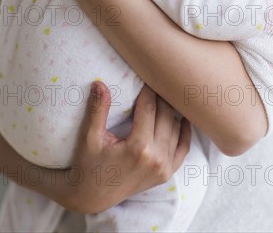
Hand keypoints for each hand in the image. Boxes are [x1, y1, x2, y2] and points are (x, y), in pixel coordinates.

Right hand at [60, 82, 190, 213]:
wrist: (91, 197)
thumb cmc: (87, 165)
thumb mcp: (89, 138)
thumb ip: (97, 109)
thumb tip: (99, 83)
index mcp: (138, 148)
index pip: (149, 107)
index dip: (147, 89)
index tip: (145, 75)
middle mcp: (156, 159)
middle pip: (165, 114)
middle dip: (160, 96)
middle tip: (155, 81)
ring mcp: (164, 168)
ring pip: (175, 128)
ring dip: (170, 111)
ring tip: (162, 96)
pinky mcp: (167, 174)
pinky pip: (183, 148)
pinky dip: (184, 131)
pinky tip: (182, 117)